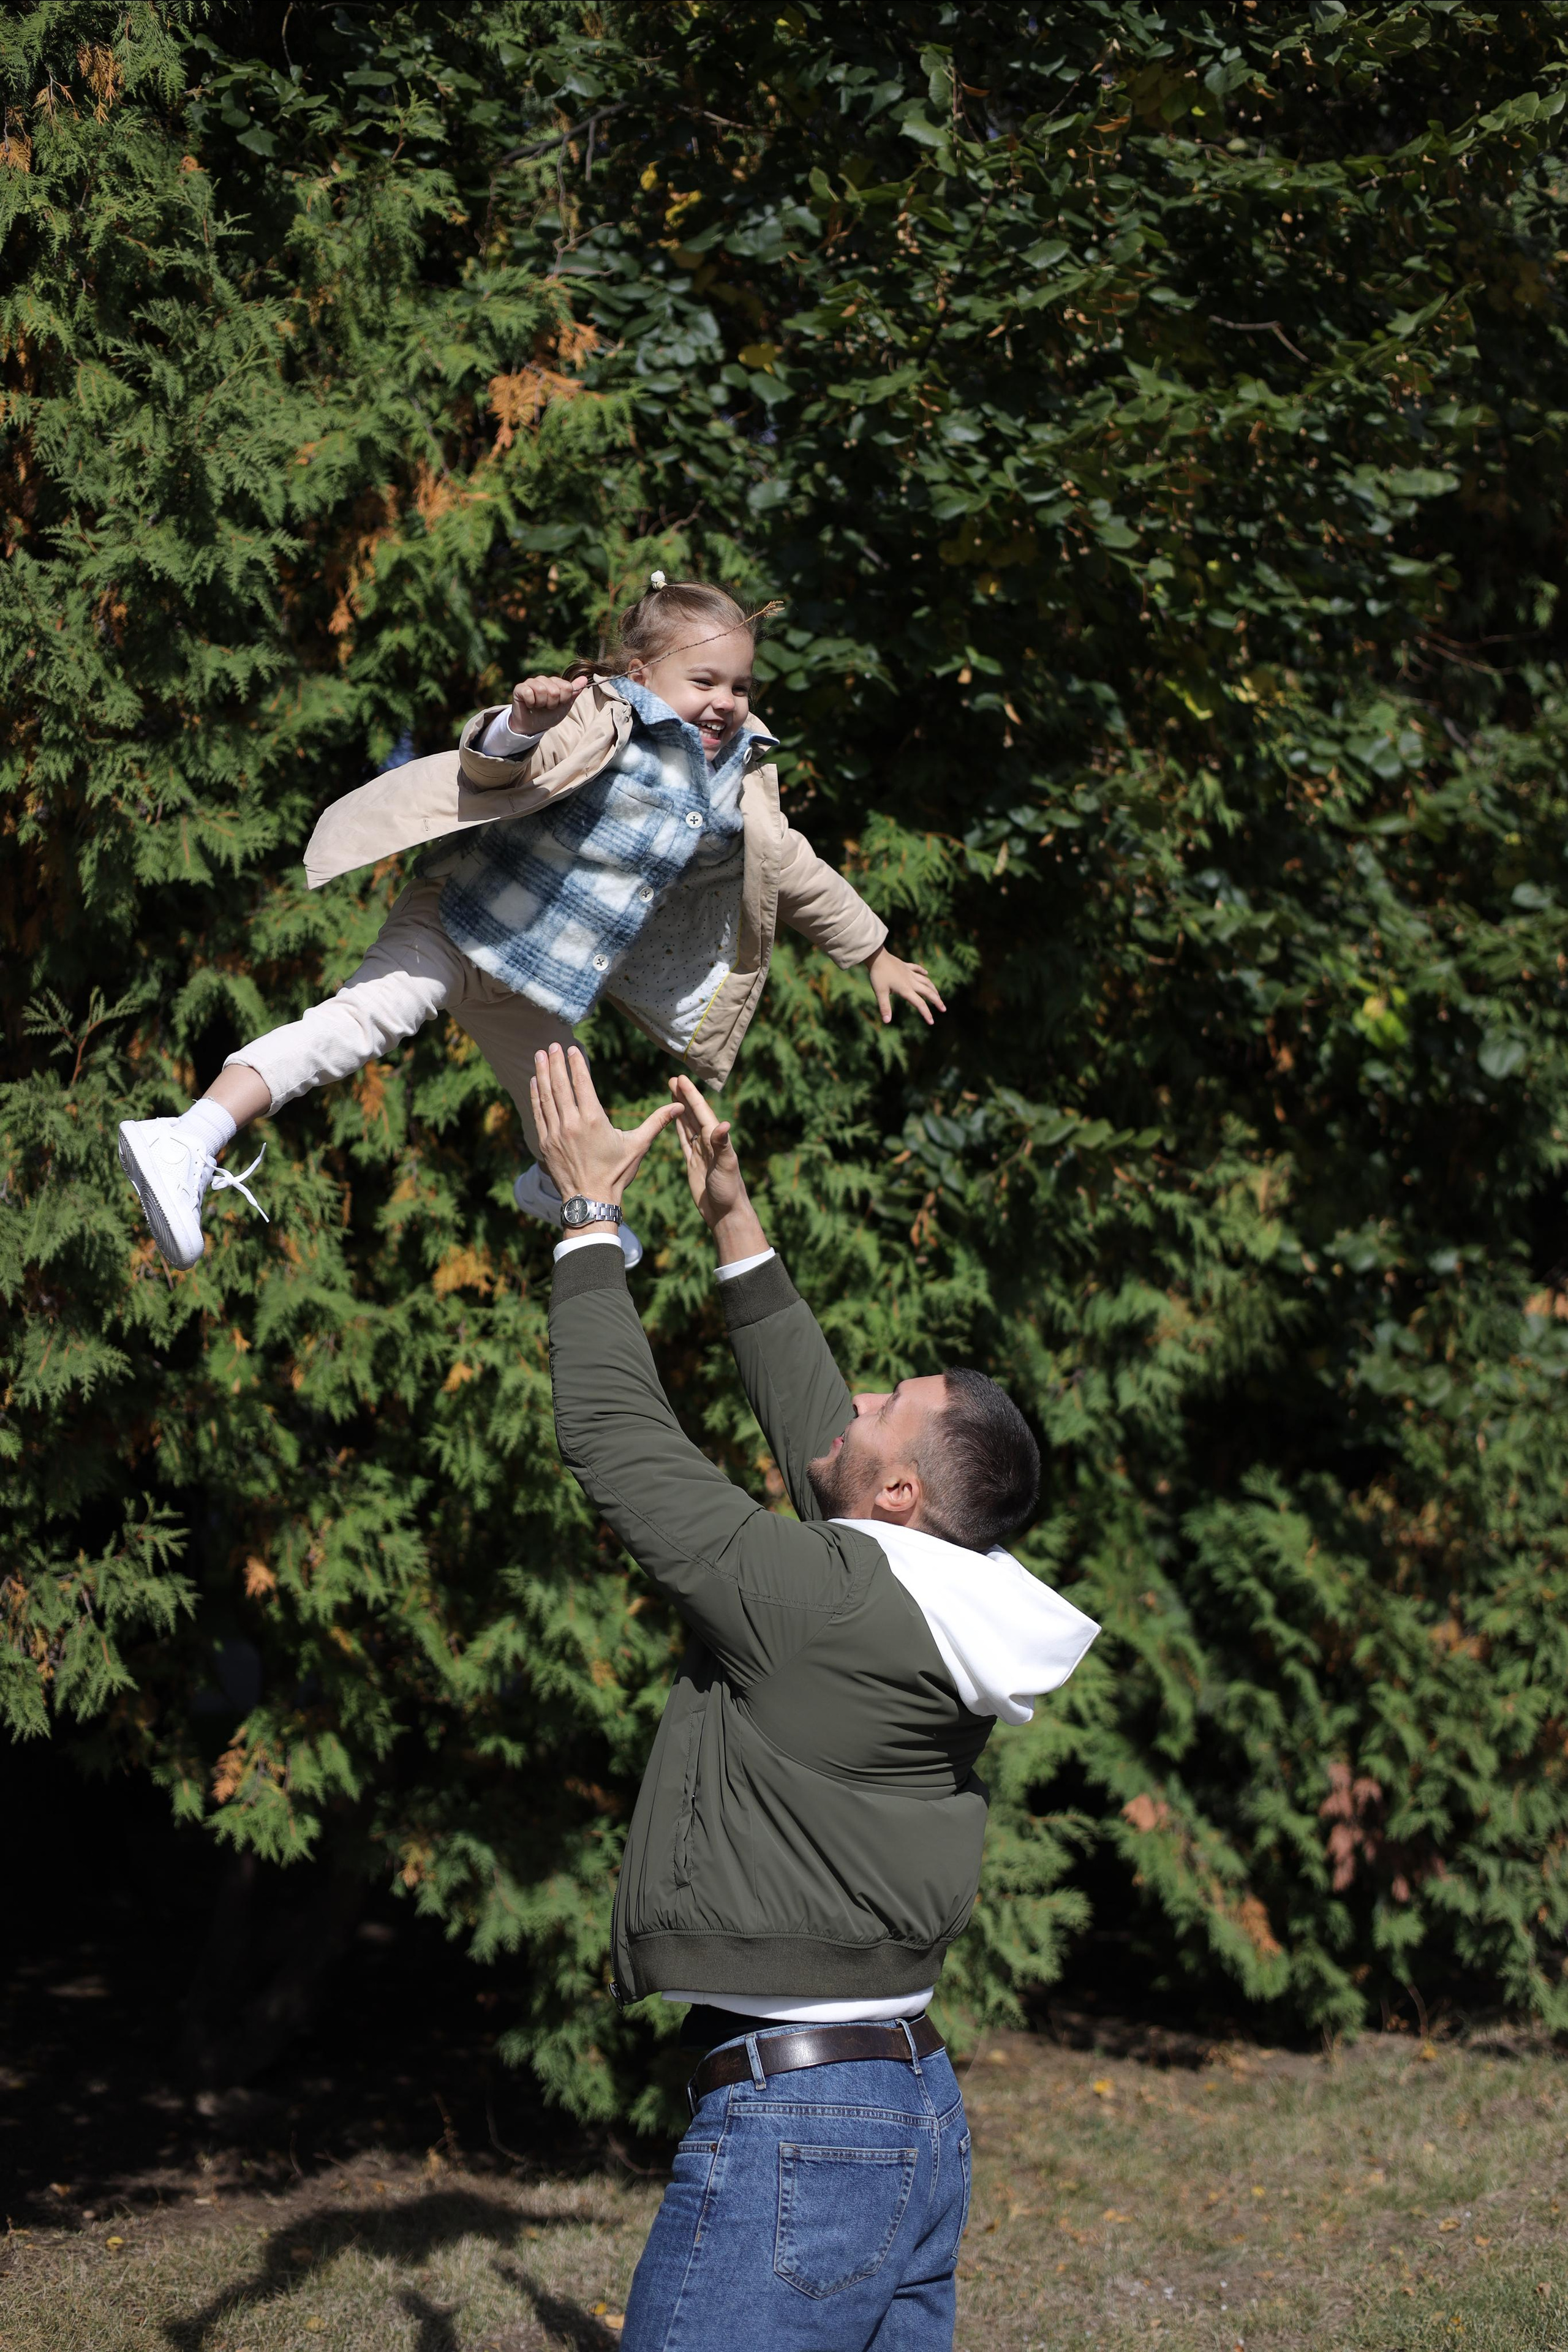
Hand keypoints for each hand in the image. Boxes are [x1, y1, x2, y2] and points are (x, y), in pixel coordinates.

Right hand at [509, 673, 588, 731]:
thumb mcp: (565, 705)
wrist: (533, 727)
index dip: (564, 700)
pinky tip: (529, 704)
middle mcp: (544, 679)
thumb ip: (574, 692)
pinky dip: (530, 702)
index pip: (567, 687)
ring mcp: (531, 682)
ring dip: (541, 703)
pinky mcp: (520, 688)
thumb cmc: (548, 715)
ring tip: (538, 706)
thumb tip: (585, 679)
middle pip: (555, 690)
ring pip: (541, 690)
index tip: (558, 704)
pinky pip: (528, 692)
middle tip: (546, 707)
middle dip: (552, 704)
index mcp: (556, 682)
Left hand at [530, 1045, 677, 1210]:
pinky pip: (538, 1113)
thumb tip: (679, 1106)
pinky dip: (535, 1095)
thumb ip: (656, 1122)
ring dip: (542, 1073)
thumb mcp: (638, 1145)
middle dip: (555, 1062)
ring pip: (546, 1096)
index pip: (582, 1083)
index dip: (576, 1063)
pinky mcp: (545, 1143)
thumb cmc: (616, 1173)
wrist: (591, 1200)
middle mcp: (572, 1123)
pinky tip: (534, 1081)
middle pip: (561, 1085)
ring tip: (539, 1055)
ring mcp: (555, 1133)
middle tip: (552, 1044)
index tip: (572, 1048)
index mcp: (594, 1120)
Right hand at [669, 1076, 768, 1263]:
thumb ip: (723, 1146)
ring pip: (688, 1125)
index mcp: (716, 1139)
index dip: (691, 1095)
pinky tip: (674, 1119)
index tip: (681, 1079)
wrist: (725, 1212)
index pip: (701, 1112)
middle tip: (672, 1079)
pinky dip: (679, 1128)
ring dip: (680, 1109)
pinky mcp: (693, 1162)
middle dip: (684, 1096)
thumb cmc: (729, 1190)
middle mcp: (708, 1142)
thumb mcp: (727, 1166)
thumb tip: (723, 1124)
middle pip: (693, 1114)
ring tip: (672, 1092)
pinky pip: (684, 1140)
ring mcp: (700, 1152)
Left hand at [864, 946, 945, 1026]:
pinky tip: (926, 973)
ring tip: (937, 995)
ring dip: (933, 988)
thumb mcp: (880, 993)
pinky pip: (917, 968)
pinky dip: (923, 971)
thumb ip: (885, 1007)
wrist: (877, 956)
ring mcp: (909, 972)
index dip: (926, 1014)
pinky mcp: (905, 966)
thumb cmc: (878, 975)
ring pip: (925, 981)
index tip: (931, 1022)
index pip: (920, 1004)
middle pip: (928, 992)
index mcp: (906, 989)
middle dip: (937, 1001)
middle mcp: (911, 981)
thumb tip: (887, 1021)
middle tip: (943, 1009)